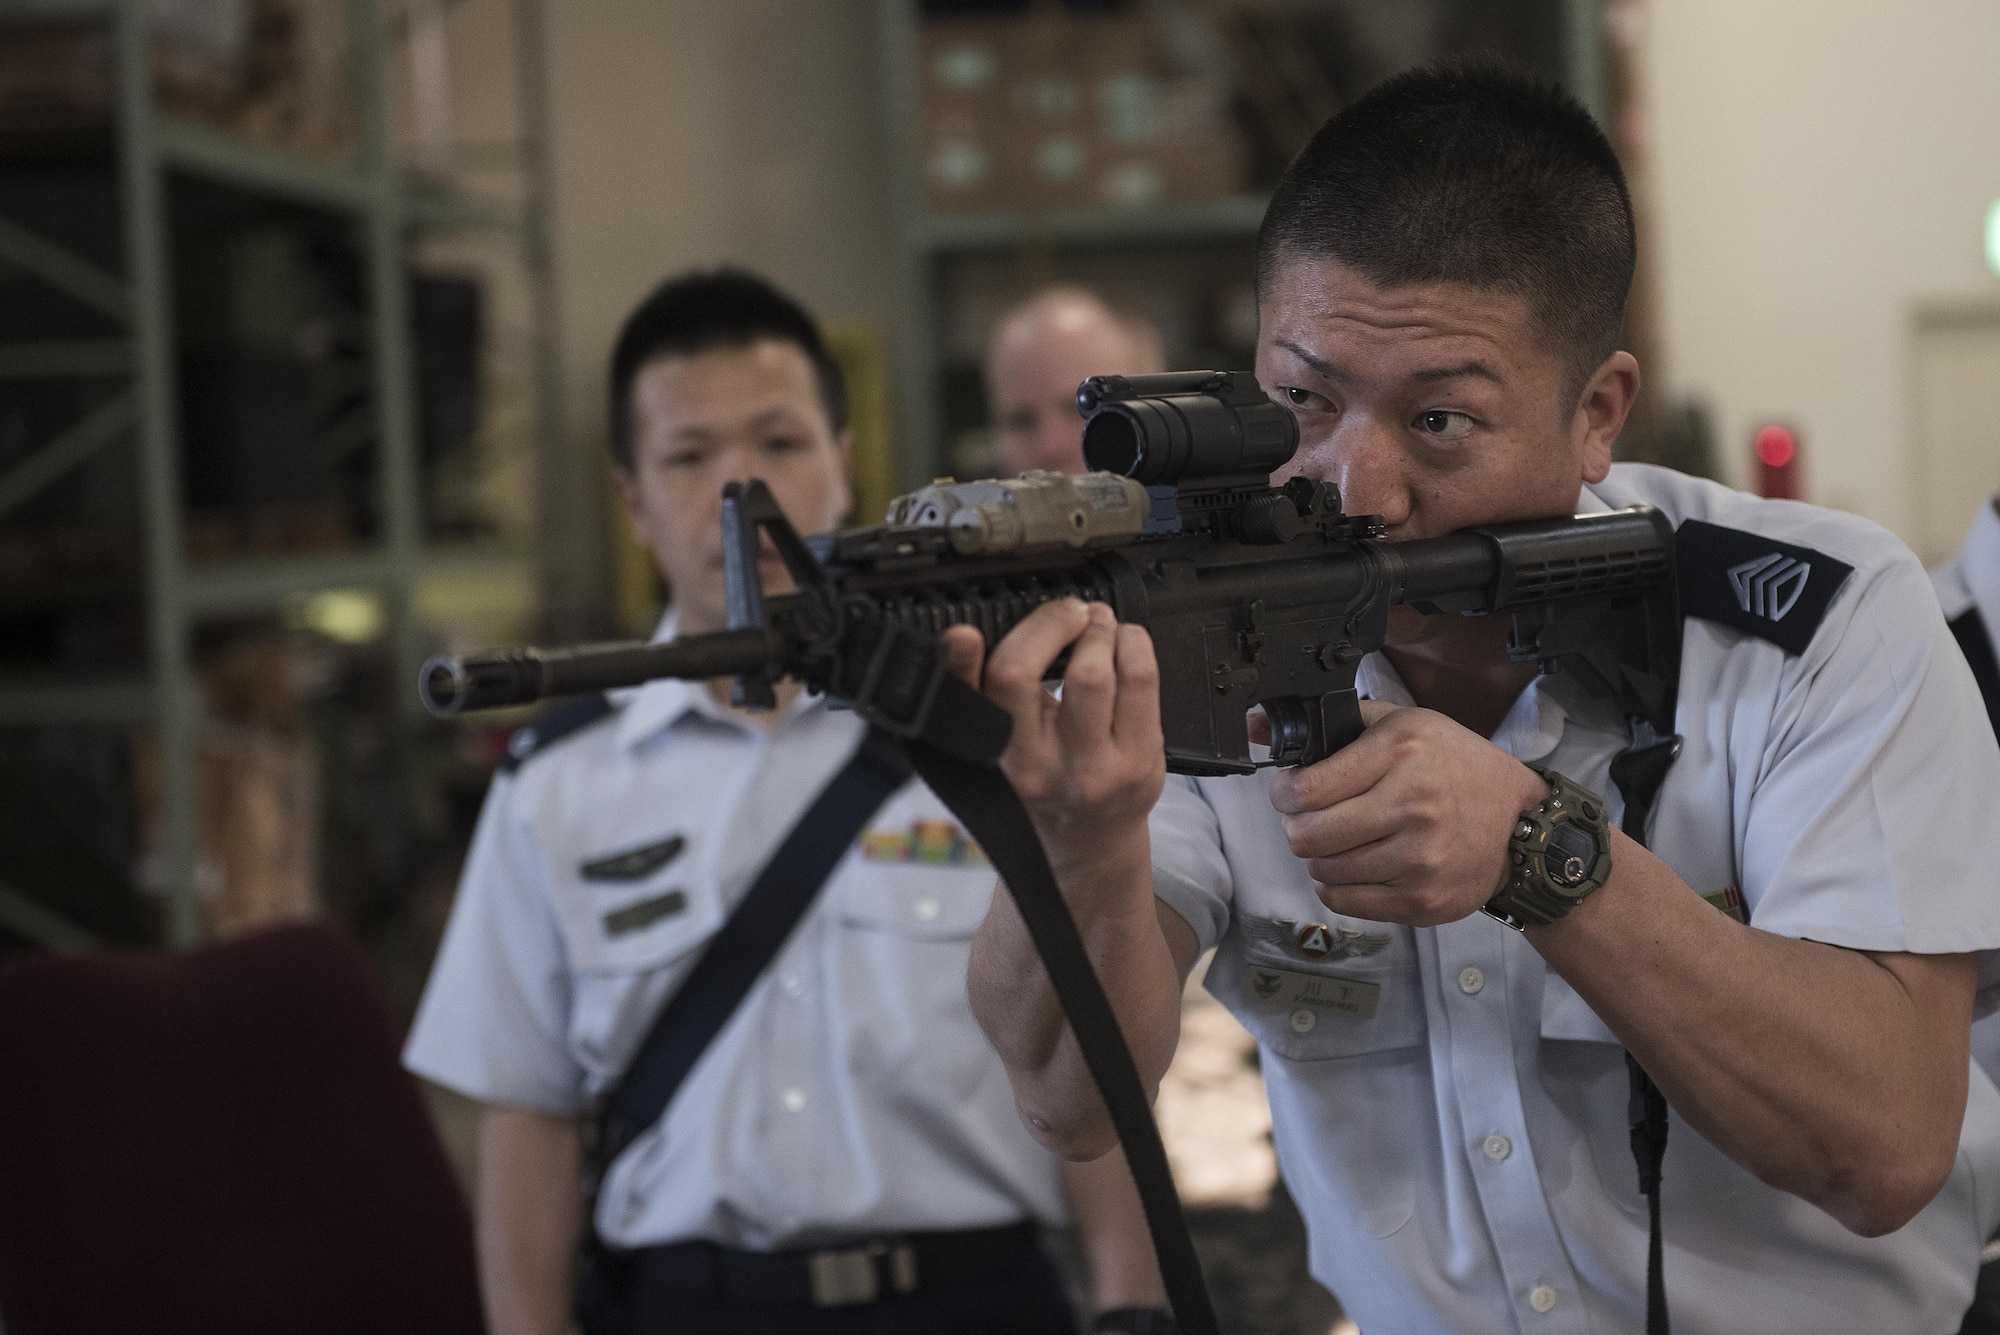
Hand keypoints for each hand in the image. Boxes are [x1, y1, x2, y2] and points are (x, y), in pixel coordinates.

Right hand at [942, 601, 1164, 907]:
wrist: (1088, 843)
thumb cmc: (1042, 787)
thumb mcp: (1000, 749)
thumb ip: (982, 696)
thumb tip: (967, 636)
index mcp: (995, 757)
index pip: (973, 699)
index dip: (961, 661)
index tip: (965, 634)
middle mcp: (1036, 767)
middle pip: (1028, 673)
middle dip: (1053, 625)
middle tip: (1069, 614)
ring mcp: (1091, 767)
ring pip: (1093, 672)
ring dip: (1099, 632)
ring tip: (1099, 628)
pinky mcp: (1139, 760)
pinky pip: (1142, 681)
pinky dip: (1133, 646)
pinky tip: (1126, 646)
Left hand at [1266, 700, 1548, 925]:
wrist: (1519, 824)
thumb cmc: (1453, 766)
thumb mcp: (1402, 724)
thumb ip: (1333, 723)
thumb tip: (1257, 727)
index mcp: (1400, 753)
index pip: (1305, 790)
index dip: (1284, 792)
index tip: (1291, 791)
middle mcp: (1411, 806)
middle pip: (1307, 836)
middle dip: (1298, 827)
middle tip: (1313, 818)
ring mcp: (1418, 859)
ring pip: (1322, 871)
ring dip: (1320, 856)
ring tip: (1342, 839)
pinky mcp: (1421, 901)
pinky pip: (1344, 901)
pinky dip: (1337, 884)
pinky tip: (1356, 864)